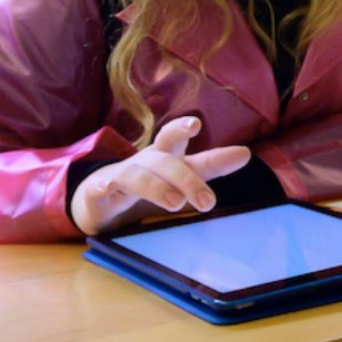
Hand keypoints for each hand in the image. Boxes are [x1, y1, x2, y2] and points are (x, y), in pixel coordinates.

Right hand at [70, 116, 251, 235]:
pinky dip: (106, 185)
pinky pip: (102, 185)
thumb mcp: (179, 180)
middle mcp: (147, 161)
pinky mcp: (98, 190)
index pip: (186, 147)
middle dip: (187, 176)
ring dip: (157, 186)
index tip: (220, 138)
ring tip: (175, 203)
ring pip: (138, 173)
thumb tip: (244, 156)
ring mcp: (122, 173)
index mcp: (168, 158)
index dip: (200, 141)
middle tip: (207, 202)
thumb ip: (208, 169)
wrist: (99, 198)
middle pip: (165, 158)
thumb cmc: (147, 185)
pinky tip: (110, 187)